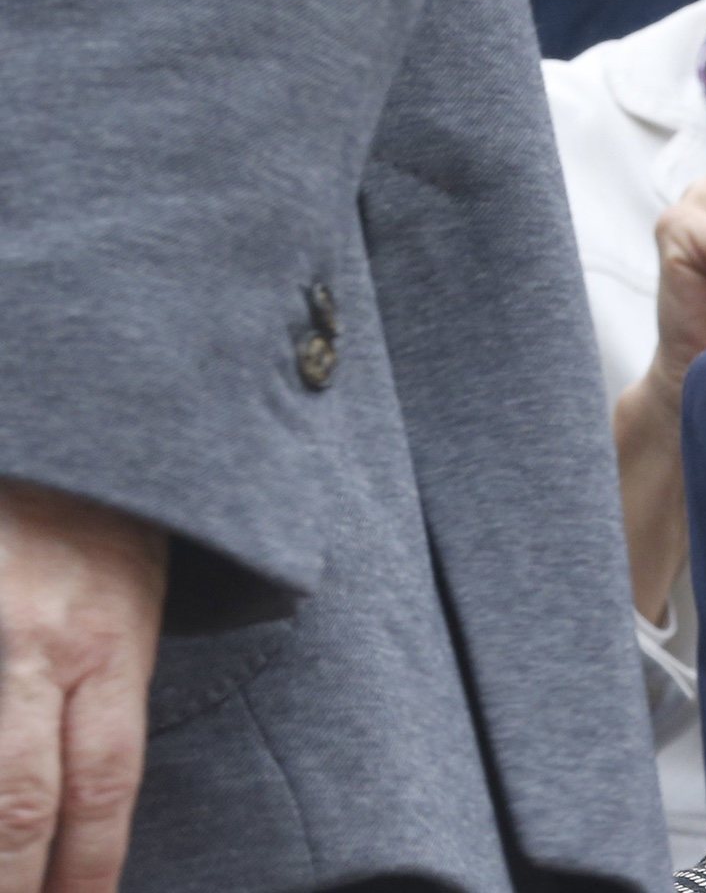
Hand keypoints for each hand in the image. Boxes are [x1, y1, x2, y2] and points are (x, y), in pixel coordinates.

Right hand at [0, 481, 167, 891]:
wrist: (47, 416)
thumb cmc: (94, 500)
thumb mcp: (134, 582)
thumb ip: (111, 675)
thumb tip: (90, 787)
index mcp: (109, 639)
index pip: (104, 782)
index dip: (90, 864)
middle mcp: (34, 646)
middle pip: (17, 803)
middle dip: (13, 879)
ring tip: (0, 875)